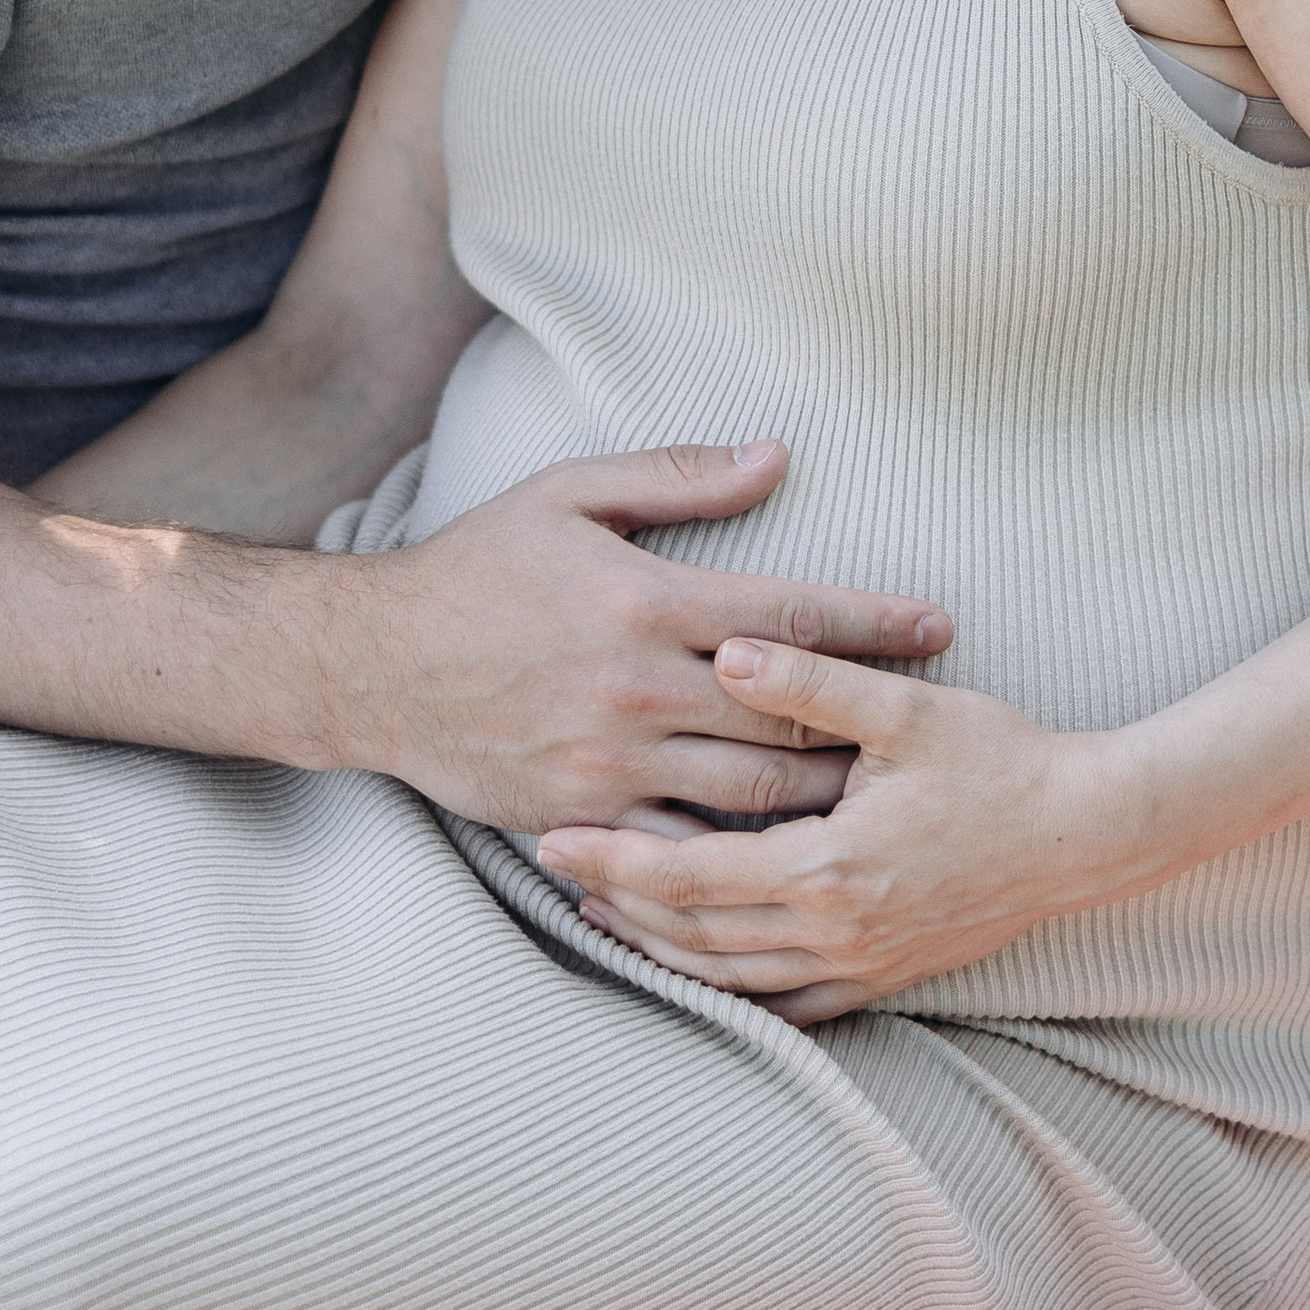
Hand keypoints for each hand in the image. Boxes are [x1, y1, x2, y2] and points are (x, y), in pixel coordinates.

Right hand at [320, 441, 952, 835]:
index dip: (875, 623)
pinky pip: (687, 846)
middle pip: (788, 715)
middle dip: (871, 719)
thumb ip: (679, 477)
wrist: (370, 664)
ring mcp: (613, 761)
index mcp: (644, 599)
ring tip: (884, 789)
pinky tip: (794, 852)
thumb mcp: (571, 495)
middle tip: (933, 720)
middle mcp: (637, 686)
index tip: (938, 626)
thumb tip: (776, 457)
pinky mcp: (586, 814)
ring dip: (827, 795)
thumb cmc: (477, 568)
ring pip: (754, 794)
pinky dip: (747, 853)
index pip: (789, 616)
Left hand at [537, 638, 1158, 1021]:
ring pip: (729, 975)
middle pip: (694, 933)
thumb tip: (729, 648)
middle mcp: (835, 932)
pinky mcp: (884, 977)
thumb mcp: (906, 709)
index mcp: (829, 867)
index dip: (614, 856)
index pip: (690, 873)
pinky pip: (783, 1003)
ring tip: (603, 911)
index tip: (554, 833)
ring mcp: (860, 965)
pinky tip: (695, 962)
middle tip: (557, 867)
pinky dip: (725, 985)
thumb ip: (811, 682)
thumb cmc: (1002, 761)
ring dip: (660, 947)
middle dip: (620, 901)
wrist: (1088, 833)